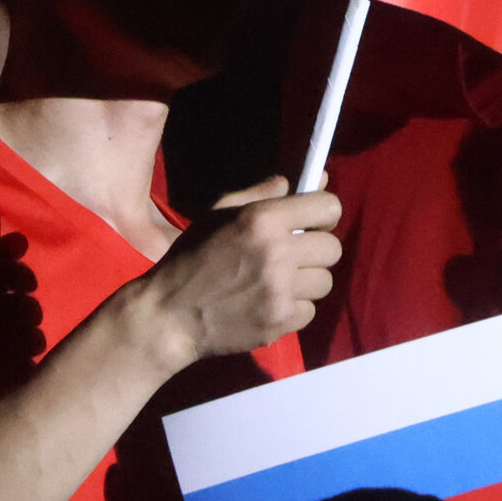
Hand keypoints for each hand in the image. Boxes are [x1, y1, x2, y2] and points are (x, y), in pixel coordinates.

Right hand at [140, 178, 339, 366]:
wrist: (168, 315)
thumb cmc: (191, 258)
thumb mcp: (218, 215)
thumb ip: (265, 195)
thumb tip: (315, 180)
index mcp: (261, 220)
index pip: (328, 207)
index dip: (324, 214)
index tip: (313, 222)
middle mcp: (277, 252)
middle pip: (333, 248)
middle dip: (315, 251)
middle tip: (292, 256)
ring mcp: (281, 290)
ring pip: (324, 281)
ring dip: (306, 282)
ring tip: (277, 282)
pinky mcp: (282, 320)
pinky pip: (310, 310)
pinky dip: (294, 309)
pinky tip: (268, 304)